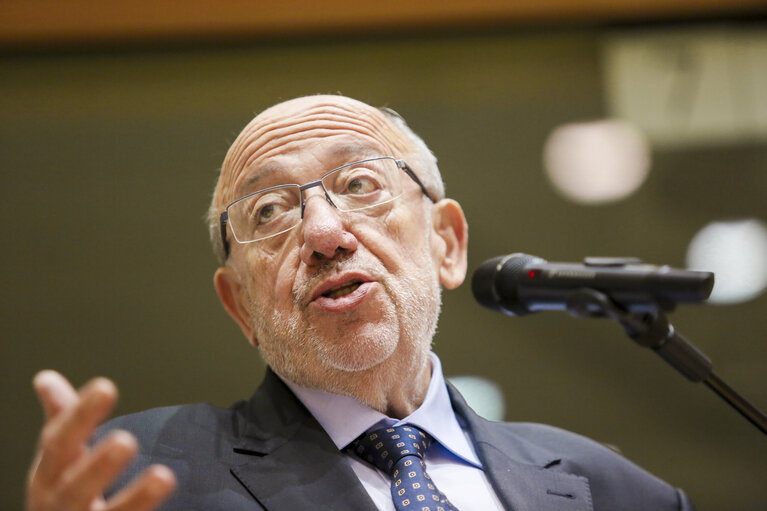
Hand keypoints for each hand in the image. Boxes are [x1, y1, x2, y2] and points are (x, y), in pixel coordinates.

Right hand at [26, 371, 175, 510]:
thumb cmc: (63, 499)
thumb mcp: (57, 461)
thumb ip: (64, 421)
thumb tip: (47, 379)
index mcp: (49, 478)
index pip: (58, 443)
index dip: (79, 417)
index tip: (105, 388)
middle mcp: (61, 506)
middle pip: (76, 487)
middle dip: (98, 466)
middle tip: (125, 441)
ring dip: (136, 498)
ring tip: (163, 476)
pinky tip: (170, 505)